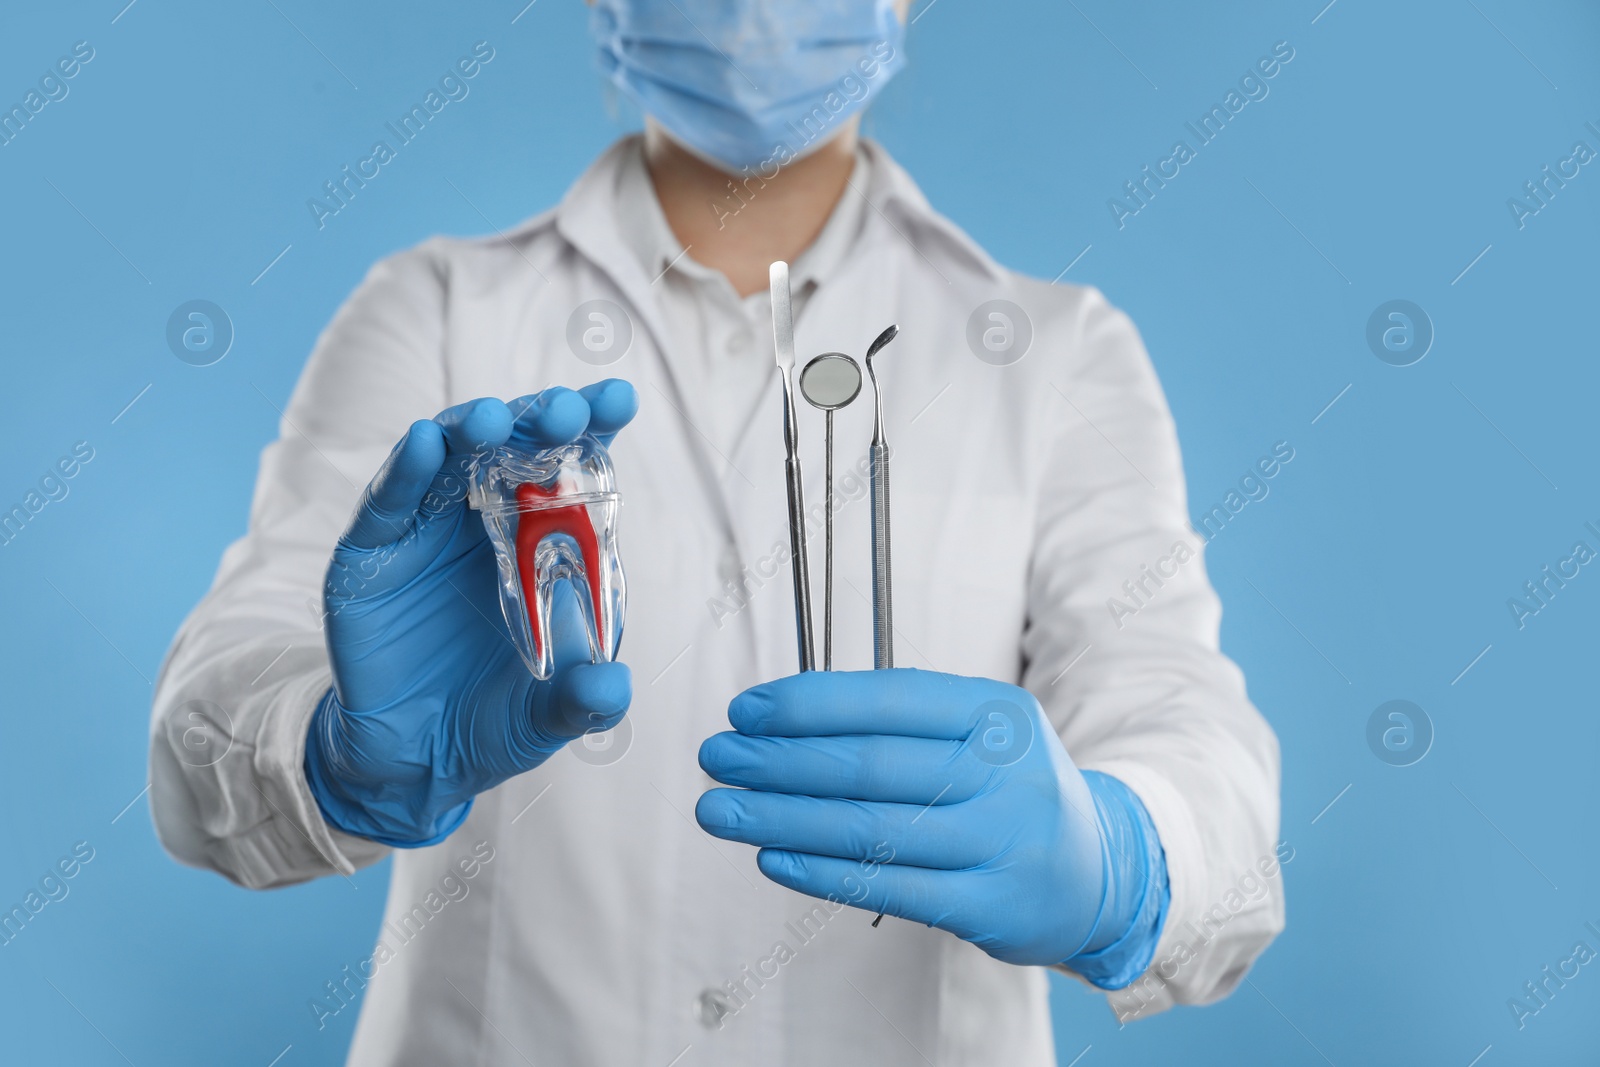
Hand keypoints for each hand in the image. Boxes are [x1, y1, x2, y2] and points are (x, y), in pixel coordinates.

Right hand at [305, 381, 638, 846]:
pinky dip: (406, 469)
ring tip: (493, 419)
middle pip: (517, 448)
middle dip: (541, 420)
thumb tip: (612, 688)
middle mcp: (491, 521)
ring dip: (472, 430)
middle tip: (566, 409)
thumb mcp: (547, 718)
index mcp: (547, 541)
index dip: (593, 429)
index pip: (574, 469)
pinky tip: (422, 442)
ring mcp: (430, 529)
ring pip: (451, 458)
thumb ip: (582, 701)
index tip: (618, 399)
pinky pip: (390, 499)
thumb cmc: (495, 719)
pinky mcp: (374, 550)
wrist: (413, 759)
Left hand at [695, 669, 1167, 981]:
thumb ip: (898, 720)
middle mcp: (1005, 773)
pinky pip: (887, 886)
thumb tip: (778, 720)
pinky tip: (771, 856)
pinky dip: (820, 871)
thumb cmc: (1008, 790)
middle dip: (779, 760)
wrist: (1098, 872)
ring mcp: (1001, 842)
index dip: (808, 704)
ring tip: (721, 809)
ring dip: (780, 817)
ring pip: (870, 827)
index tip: (745, 711)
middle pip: (871, 764)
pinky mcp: (988, 905)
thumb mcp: (979, 731)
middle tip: (718, 759)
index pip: (888, 700)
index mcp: (997, 712)